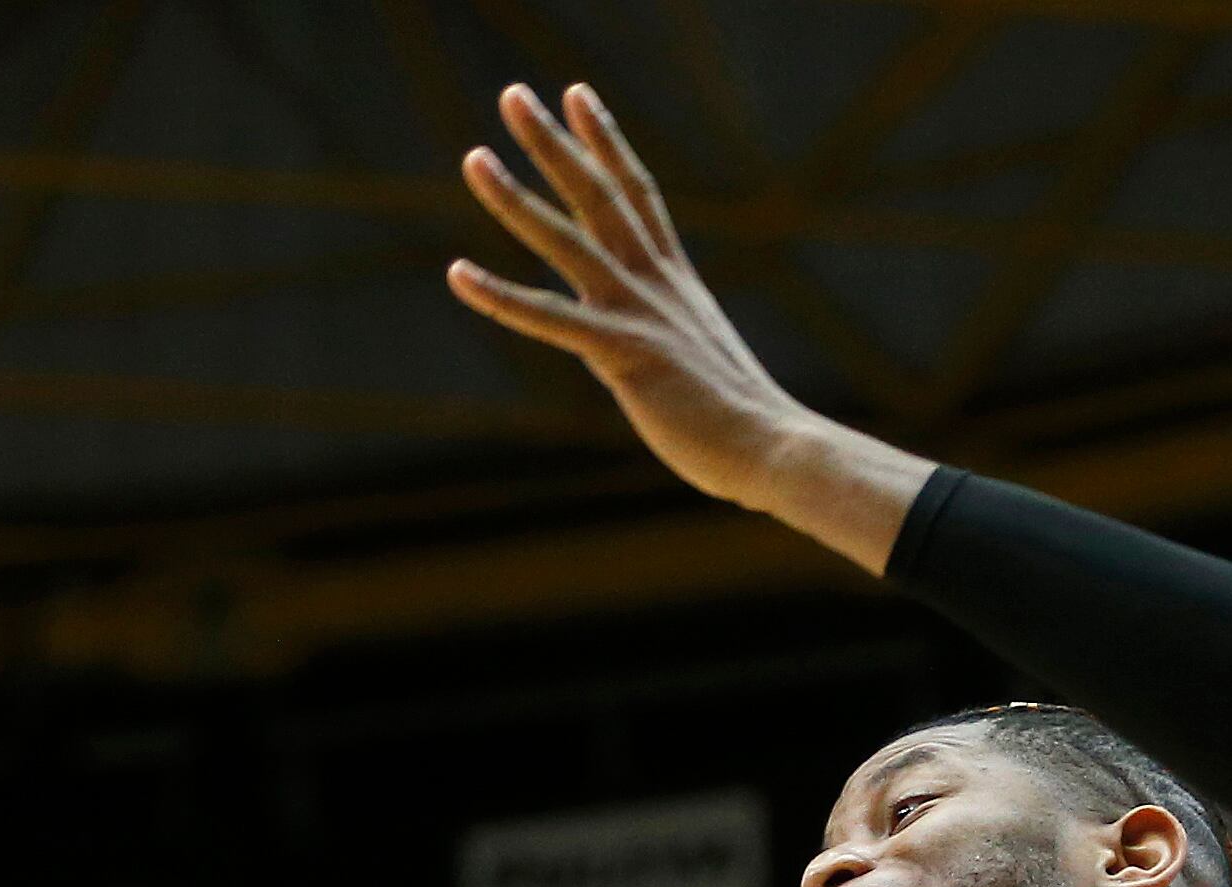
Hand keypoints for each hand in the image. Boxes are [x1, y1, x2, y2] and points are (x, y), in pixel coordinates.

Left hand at [441, 84, 925, 566]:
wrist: (773, 447)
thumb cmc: (739, 420)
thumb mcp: (694, 363)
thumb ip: (649, 342)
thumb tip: (614, 351)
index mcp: (675, 281)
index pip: (638, 193)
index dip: (606, 142)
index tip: (579, 94)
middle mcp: (656, 284)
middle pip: (599, 195)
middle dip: (554, 142)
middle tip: (514, 94)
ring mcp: (640, 314)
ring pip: (568, 242)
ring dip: (516, 197)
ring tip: (473, 157)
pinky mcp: (625, 354)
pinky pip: (551, 320)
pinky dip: (502, 296)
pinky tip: (458, 272)